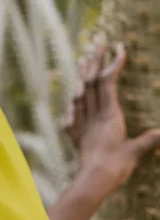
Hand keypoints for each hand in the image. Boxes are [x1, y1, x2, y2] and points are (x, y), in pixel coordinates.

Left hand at [65, 35, 159, 200]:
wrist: (92, 180)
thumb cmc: (116, 166)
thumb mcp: (135, 152)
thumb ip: (147, 140)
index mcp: (108, 113)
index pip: (108, 81)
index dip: (113, 63)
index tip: (120, 48)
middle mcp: (92, 113)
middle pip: (91, 80)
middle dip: (95, 57)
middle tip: (97, 39)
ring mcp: (81, 120)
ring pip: (80, 90)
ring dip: (82, 73)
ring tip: (83, 57)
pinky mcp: (75, 131)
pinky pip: (72, 109)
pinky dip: (74, 97)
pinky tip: (74, 93)